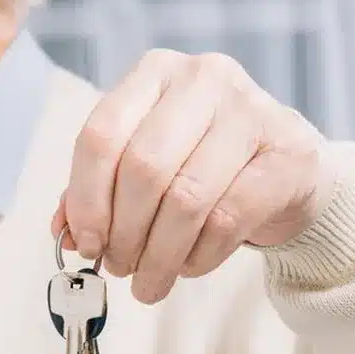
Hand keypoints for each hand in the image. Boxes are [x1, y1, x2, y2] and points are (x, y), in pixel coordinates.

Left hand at [51, 49, 336, 304]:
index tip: (84, 243)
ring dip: (159, 254)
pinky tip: (188, 267)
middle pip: (143, 166)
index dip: (86, 198)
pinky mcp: (289, 155)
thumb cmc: (202, 161)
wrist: (289, 166)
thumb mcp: (145, 162)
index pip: (101, 135)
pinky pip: (228, 218)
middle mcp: (203, 78)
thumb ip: (98, 190)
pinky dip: (199, 255)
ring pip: (187, 198)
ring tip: (148, 281)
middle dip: (124, 231)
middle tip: (118, 266)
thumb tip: (65, 234)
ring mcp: (252, 111)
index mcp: (155, 72)